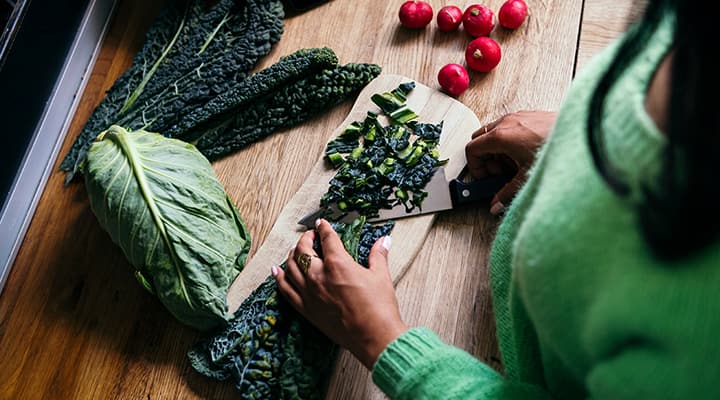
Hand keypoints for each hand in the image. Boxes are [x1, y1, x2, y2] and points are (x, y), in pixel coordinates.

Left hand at [272, 219, 407, 369]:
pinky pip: (286, 290)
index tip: (322, 224)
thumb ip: (378, 256)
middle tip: (310, 236)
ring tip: (296, 250)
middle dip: (305, 239)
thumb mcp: (381, 276)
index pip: (327, 239)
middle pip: (303, 250)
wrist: (373, 336)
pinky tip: (276, 271)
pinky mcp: (307, 309)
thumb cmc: (378, 309)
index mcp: (338, 264)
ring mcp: (310, 293)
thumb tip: (384, 242)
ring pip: (291, 267)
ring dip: (292, 255)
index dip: (324, 228)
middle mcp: (319, 276)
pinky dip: (279, 278)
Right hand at [465, 110, 556, 213]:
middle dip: (485, 158)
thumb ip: (506, 193)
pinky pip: (509, 127)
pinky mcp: (529, 115)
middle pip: (480, 139)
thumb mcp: (527, 177)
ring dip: (498, 150)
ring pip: (494, 132)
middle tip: (499, 173)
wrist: (582, 135)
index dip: (475, 167)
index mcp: (501, 136)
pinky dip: (510, 141)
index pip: (472, 149)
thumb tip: (496, 204)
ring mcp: (518, 116)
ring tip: (515, 165)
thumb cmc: (555, 149)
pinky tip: (525, 155)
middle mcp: (506, 122)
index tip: (486, 178)